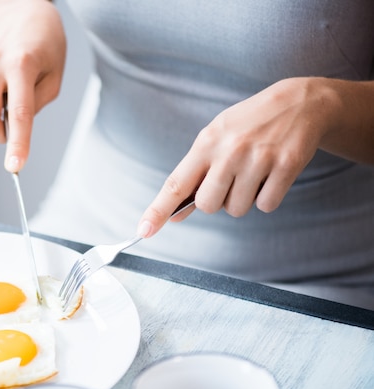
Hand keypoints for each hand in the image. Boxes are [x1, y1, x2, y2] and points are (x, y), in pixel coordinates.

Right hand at [0, 0, 65, 171]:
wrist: (22, 10)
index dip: (18, 144)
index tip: (15, 166)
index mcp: (23, 63)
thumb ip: (36, 105)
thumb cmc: (44, 45)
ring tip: (9, 87)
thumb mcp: (54, 76)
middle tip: (10, 132)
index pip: (20, 113)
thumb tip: (11, 126)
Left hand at [137, 77, 335, 237]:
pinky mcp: (286, 166)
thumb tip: (175, 214)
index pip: (176, 184)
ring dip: (244, 199)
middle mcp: (229, 151)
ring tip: (253, 172)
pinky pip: (266, 205)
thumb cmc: (248, 124)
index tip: (144, 230)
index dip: (158, 210)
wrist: (300, 102)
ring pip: (237, 209)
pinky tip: (271, 175)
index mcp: (206, 143)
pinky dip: (267, 197)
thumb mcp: (215, 139)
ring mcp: (258, 158)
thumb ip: (194, 176)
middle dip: (217, 201)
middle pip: (208, 205)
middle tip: (230, 180)